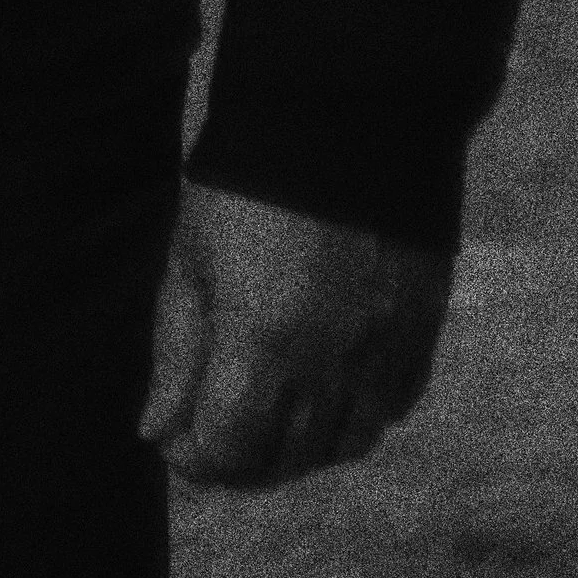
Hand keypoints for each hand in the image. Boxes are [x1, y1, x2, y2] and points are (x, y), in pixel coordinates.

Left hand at [140, 181, 450, 489]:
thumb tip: (157, 430)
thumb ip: (176, 351)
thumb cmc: (247, 181)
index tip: (174, 437)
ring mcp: (382, 355)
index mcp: (261, 345)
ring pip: (342, 446)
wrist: (345, 117)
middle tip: (212, 430)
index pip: (227, 451)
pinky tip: (326, 387)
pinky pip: (389, 409)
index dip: (194, 456)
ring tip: (267, 415)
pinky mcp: (420, 335)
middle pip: (284, 460)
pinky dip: (354, 415)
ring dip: (299, 447)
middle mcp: (329, 367)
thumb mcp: (192, 256)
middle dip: (240, 459)